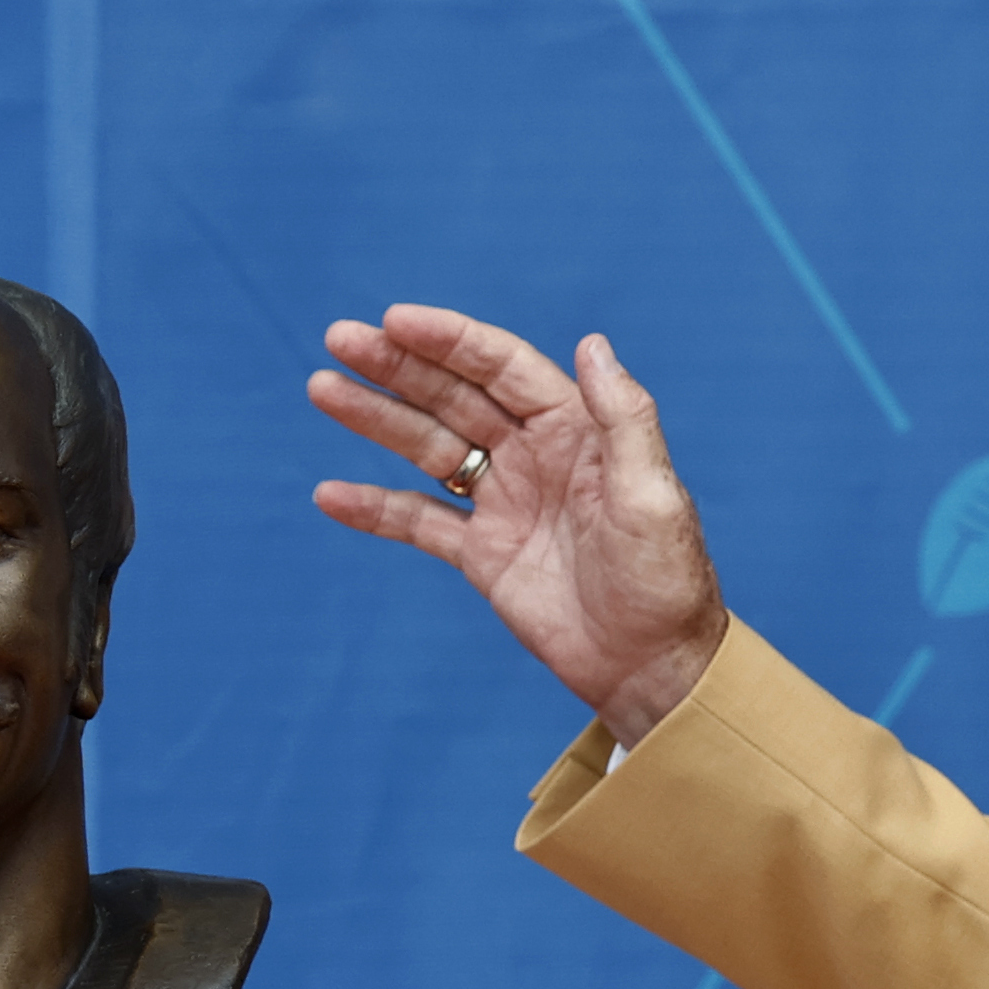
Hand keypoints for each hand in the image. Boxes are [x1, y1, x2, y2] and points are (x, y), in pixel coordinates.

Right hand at [310, 307, 730, 744]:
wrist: (653, 667)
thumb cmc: (666, 579)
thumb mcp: (653, 494)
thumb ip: (624, 419)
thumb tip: (591, 343)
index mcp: (575, 429)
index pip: (500, 368)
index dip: (447, 340)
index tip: (393, 321)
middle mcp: (534, 455)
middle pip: (453, 395)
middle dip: (396, 366)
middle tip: (339, 339)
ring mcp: (503, 502)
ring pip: (427, 446)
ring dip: (375, 418)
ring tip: (322, 389)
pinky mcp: (482, 554)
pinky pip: (418, 522)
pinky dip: (375, 508)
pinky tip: (328, 494)